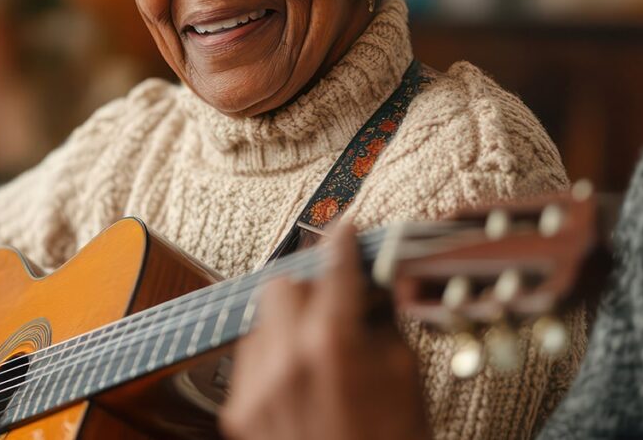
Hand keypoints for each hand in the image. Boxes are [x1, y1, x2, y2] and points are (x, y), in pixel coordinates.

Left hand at [220, 223, 431, 439]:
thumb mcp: (405, 376)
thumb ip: (380, 320)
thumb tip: (368, 285)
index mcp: (333, 345)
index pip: (333, 268)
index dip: (342, 243)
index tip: (345, 230)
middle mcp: (285, 359)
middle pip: (283, 286)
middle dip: (311, 290)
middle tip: (335, 310)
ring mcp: (255, 387)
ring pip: (261, 321)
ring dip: (289, 325)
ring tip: (319, 357)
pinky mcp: (237, 412)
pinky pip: (250, 360)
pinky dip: (273, 359)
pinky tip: (300, 384)